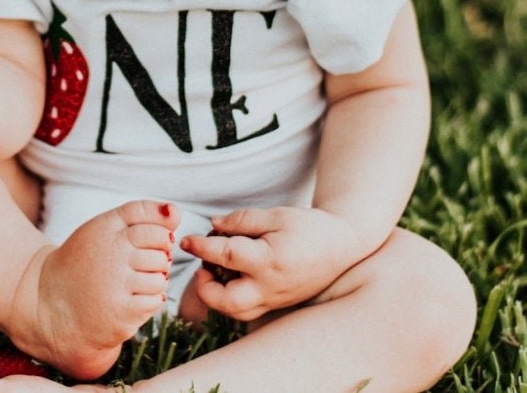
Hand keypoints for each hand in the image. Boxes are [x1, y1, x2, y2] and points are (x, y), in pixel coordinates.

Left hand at [179, 206, 371, 320]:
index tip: (186, 240)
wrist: (340, 246)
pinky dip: (231, 299)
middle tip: (201, 265)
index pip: (226, 256)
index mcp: (270, 260)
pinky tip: (229, 277)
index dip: (201, 247)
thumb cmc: (308, 227)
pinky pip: (248, 311)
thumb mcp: (275, 215)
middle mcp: (271, 286)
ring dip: (217, 296)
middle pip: (227, 301)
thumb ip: (241, 220)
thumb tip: (213, 226)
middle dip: (205, 287)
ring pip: (236, 312)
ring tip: (214, 270)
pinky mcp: (277, 305)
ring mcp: (275, 300)